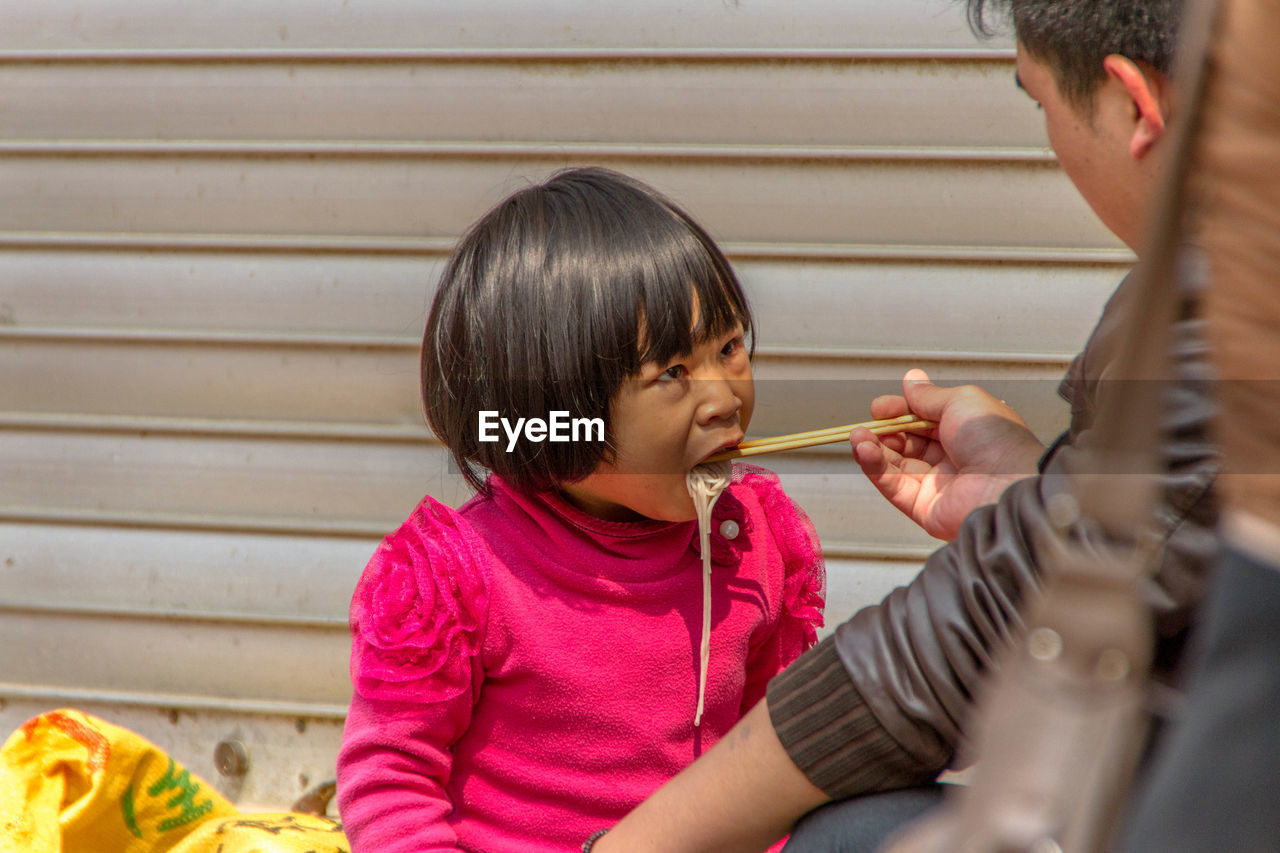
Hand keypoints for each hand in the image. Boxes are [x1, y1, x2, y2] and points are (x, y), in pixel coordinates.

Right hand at [851, 369, 1043, 540]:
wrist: (1008, 482)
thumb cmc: (996, 438)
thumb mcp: (960, 401)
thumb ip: (928, 396)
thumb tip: (910, 379)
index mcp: (963, 433)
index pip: (921, 421)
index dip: (899, 412)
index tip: (881, 407)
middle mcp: (950, 459)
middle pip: (905, 442)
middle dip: (883, 430)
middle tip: (870, 422)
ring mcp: (935, 485)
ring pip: (894, 465)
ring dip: (872, 448)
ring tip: (857, 435)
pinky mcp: (923, 508)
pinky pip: (892, 485)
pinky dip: (874, 467)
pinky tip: (864, 450)